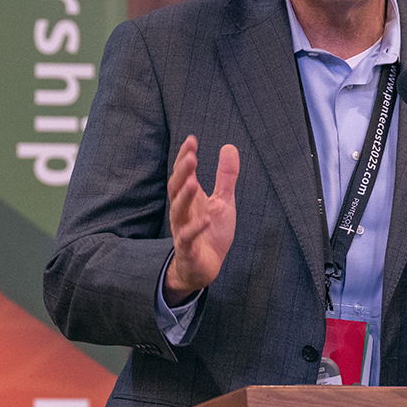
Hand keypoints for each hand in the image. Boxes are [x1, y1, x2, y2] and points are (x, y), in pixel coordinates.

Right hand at [162, 135, 239, 303]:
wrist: (205, 267)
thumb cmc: (211, 232)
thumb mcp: (223, 201)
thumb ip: (226, 176)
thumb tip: (229, 146)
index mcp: (190, 199)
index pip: (184, 174)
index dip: (185, 157)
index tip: (191, 140)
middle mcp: (183, 212)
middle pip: (177, 189)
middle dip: (182, 173)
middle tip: (191, 156)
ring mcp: (183, 230)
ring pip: (178, 211)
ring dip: (184, 197)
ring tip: (193, 182)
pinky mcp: (188, 250)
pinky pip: (187, 238)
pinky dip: (195, 228)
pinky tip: (206, 219)